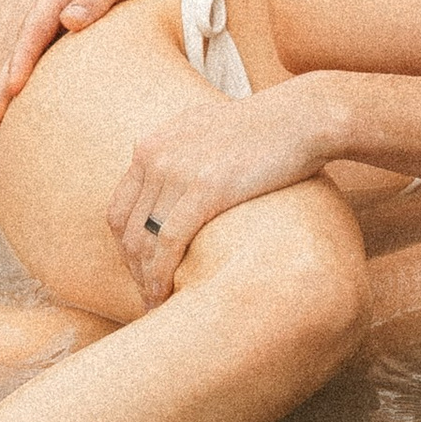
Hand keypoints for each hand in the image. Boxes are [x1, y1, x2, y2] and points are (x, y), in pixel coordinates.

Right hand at [0, 0, 187, 132]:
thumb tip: (69, 20)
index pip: (35, 28)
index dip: (22, 59)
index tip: (15, 89)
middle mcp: (53, 10)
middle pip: (22, 50)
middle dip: (3, 86)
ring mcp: (58, 29)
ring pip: (27, 63)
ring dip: (8, 94)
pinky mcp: (68, 44)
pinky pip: (44, 68)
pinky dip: (30, 91)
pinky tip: (19, 118)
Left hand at [107, 83, 343, 301]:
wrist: (301, 118)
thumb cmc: (264, 130)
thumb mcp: (206, 131)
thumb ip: (180, 155)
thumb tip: (175, 186)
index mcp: (151, 145)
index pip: (119, 209)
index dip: (126, 248)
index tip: (142, 272)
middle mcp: (155, 156)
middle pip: (127, 229)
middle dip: (134, 269)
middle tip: (148, 295)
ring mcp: (177, 171)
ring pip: (144, 240)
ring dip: (146, 278)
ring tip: (157, 303)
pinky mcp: (204, 189)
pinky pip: (168, 242)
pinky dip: (162, 274)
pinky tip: (166, 295)